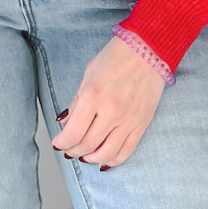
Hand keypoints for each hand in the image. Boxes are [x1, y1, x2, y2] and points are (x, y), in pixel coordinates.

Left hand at [52, 36, 165, 169]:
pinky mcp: (143, 123)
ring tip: (85, 155)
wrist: (149, 48)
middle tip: (69, 150)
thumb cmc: (117, 56)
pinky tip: (104, 159)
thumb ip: (77, 101)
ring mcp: (129, 119)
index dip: (62, 143)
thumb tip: (66, 123)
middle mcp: (112, 111)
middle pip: (87, 146)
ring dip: (91, 158)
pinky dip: (113, 160)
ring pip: (106, 154)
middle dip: (73, 151)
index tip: (58, 144)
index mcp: (94, 96)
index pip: (73, 133)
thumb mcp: (89, 75)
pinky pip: (127, 150)